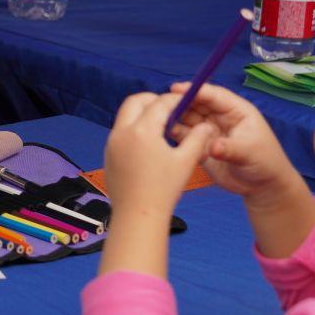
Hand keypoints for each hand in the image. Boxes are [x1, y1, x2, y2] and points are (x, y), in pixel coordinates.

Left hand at [103, 92, 218, 216]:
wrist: (137, 215)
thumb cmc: (164, 190)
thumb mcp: (186, 162)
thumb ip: (197, 139)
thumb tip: (206, 125)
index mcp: (142, 130)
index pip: (159, 103)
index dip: (175, 99)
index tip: (186, 101)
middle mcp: (122, 132)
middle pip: (135, 101)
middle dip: (153, 100)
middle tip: (170, 108)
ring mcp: (112, 143)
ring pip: (125, 116)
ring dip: (142, 113)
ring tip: (161, 126)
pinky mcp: (108, 154)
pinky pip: (120, 132)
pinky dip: (134, 128)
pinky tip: (148, 143)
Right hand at [167, 83, 296, 204]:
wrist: (262, 186)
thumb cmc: (265, 163)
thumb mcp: (250, 153)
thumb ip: (230, 148)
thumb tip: (213, 147)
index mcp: (236, 111)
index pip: (214, 96)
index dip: (195, 91)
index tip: (176, 89)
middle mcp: (221, 117)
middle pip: (197, 104)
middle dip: (180, 102)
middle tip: (160, 103)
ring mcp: (210, 130)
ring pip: (188, 118)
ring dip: (174, 116)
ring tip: (156, 117)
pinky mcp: (202, 145)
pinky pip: (185, 135)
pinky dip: (174, 132)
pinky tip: (161, 131)